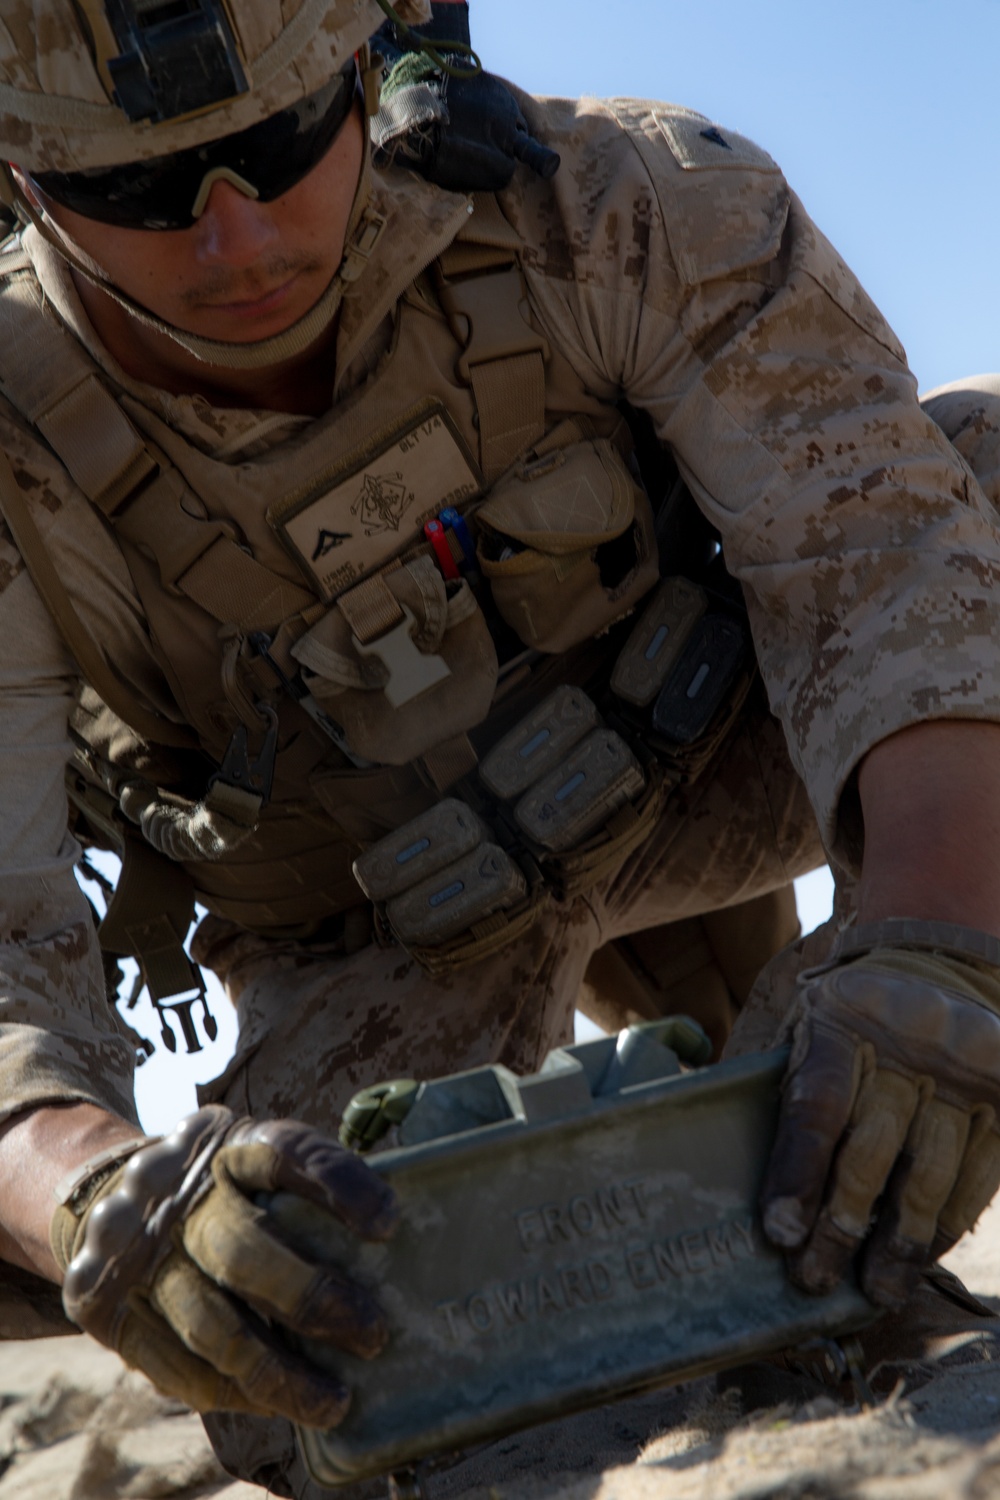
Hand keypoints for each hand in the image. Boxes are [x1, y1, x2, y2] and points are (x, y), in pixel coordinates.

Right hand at [50, 1106, 396, 1426]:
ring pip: (213, 1326)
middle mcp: (180, 1198)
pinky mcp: (111, 1310)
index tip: (388, 1224)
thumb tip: (391, 1235)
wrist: (103, 1195)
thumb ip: (306, 1186)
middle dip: (313, 1298)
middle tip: (374, 1334)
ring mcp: (140, 1257)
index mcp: (226, 1146)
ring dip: (279, 1372)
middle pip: (244, 1250)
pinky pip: (179, 1366)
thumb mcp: (252, 1156)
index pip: (285, 1153)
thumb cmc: (218, 1187)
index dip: (338, 1185)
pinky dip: (234, 1390)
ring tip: (333, 1400)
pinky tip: (277, 1402)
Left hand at [761, 921, 999, 1308]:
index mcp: (844, 1020)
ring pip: (931, 1177)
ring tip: (877, 1290)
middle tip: (816, 1279)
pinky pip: (979, 1179)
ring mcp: (967, 1072)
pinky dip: (947, 1224)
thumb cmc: (851, 1011)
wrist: (934, 958)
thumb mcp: (811, 1021)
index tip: (780, 1234)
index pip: (818, 1107)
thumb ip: (792, 1082)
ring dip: (899, 1244)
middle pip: (872, 1152)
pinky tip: (921, 1256)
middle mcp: (910, 1045)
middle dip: (841, 1226)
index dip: (797, 1175)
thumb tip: (748, 1170)